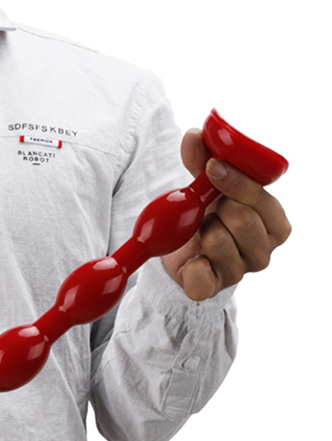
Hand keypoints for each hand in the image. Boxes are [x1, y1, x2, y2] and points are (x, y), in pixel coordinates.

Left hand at [162, 128, 291, 300]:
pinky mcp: (213, 289)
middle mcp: (264, 250)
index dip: (236, 180)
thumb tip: (195, 133)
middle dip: (216, 207)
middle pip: (242, 218)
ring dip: (200, 229)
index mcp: (275, 223)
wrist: (182, 254)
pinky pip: (199, 276)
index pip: (261, 197)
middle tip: (207, 208)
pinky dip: (188, 265)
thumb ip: (203, 161)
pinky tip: (191, 259)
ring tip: (200, 231)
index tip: (213, 166)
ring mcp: (240, 272)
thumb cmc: (207, 216)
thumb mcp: (207, 187)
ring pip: (217, 239)